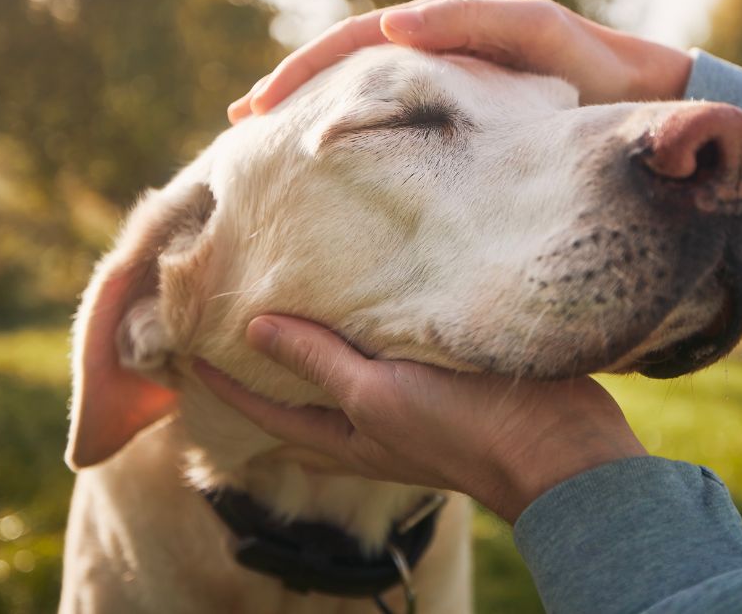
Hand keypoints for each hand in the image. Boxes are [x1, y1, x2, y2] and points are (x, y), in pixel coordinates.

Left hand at [194, 315, 647, 522]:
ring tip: (288, 302)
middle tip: (230, 323)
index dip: (223, 383)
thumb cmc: (460, 427)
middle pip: (300, 396)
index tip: (186, 348)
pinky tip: (365, 297)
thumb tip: (254, 328)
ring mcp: (407, 403)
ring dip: (314, 344)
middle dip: (264, 367)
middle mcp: (369, 423)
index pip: (265, 410)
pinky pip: (387, 352)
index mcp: (346, 436)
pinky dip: (364, 329)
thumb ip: (319, 363)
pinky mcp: (441, 378)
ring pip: (344, 372)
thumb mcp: (378, 395)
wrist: (555, 444)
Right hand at [228, 0, 692, 122]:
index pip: (356, 43)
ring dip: (317, 115)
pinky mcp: (463, 125)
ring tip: (270, 145)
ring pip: (366, 97)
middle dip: (293, 91)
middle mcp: (437, 53)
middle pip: (346, 67)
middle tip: (243, 125)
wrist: (641, 101)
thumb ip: (475, 25)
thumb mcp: (539, 35)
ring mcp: (447, 89)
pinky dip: (359, 137)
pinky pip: (397, 125)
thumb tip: (395, 27)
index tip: (260, 107)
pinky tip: (335, 165)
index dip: (304, 71)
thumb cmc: (594, 67)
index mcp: (444, 29)